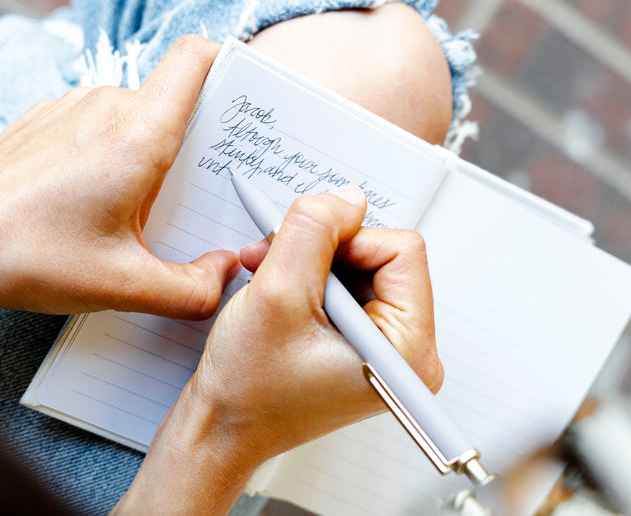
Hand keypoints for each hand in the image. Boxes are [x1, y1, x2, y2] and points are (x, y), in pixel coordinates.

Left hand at [0, 34, 237, 318]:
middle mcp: (106, 104)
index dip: (228, 65)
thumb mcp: (123, 286)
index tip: (242, 102)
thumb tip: (225, 272)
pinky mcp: (44, 118)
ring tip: (136, 210)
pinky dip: (109, 154)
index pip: (196, 57)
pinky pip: (97, 123)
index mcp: (138, 133)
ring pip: (134, 114)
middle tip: (195, 194)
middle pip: (173, 99)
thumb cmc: (27, 257)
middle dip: (193, 141)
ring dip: (147, 153)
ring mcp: (70, 105)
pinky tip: (90, 204)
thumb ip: (193, 288)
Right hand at [117, 186, 442, 513]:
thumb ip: (314, 231)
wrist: (222, 430)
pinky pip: (349, 283)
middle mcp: (408, 351)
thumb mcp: (277, 293)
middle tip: (275, 261)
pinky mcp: (364, 342)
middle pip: (382, 254)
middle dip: (323, 251)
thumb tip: (347, 199)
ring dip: (310, 261)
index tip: (304, 255)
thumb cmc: (249, 390)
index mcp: (408, 351)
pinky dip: (310, 276)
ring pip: (360, 263)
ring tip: (269, 277)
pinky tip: (278, 288)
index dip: (347, 239)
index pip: (402, 250)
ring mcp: (386, 348)